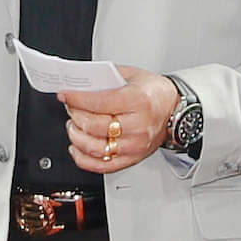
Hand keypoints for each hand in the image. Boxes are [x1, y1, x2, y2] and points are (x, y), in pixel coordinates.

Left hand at [58, 68, 179, 175]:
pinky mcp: (132, 159)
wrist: (174, 110)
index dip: (76, 99)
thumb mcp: (131, 75)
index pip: (99, 103)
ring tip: (73, 125)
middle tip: (70, 108)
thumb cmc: (153, 93)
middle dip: (74, 115)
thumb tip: (79, 82)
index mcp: (138, 101)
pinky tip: (76, 147)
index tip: (65, 95)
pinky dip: (83, 159)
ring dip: (76, 136)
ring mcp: (135, 145)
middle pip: (94, 125)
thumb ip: (105, 78)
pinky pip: (102, 165)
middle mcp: (138, 126)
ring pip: (95, 147)